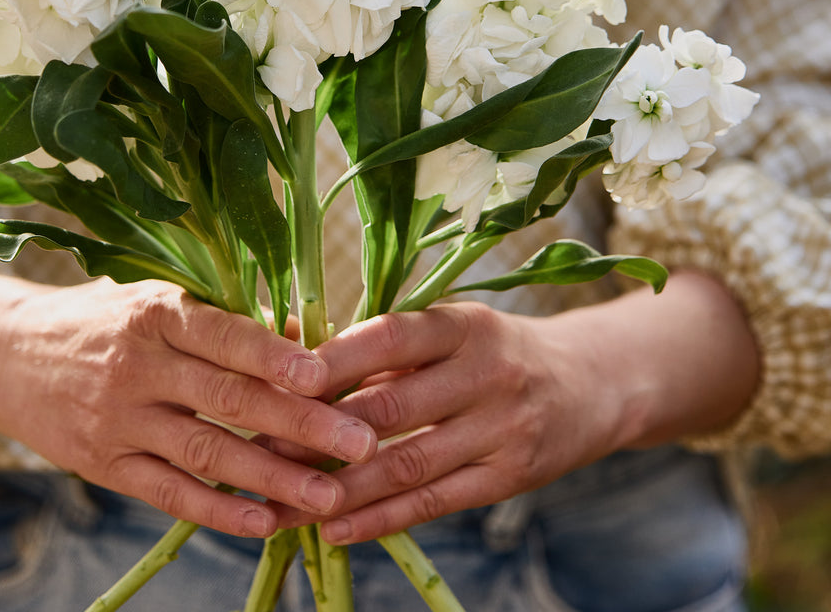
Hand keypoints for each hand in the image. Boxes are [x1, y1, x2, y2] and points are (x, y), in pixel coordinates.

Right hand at [0, 201, 376, 541]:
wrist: (3, 353)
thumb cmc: (98, 319)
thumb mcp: (155, 301)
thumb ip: (225, 320)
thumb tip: (303, 335)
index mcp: (156, 312)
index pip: (224, 334)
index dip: (275, 355)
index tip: (325, 375)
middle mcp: (138, 365)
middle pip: (228, 399)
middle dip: (298, 425)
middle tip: (359, 445)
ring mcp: (118, 419)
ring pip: (206, 454)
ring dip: (272, 478)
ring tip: (328, 496)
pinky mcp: (104, 464)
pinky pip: (168, 492)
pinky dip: (218, 511)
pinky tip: (265, 522)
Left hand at [270, 272, 758, 543]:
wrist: (593, 382)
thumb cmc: (496, 349)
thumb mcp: (450, 329)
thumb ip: (378, 342)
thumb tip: (288, 342)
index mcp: (462, 324)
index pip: (389, 338)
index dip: (333, 360)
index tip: (278, 379)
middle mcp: (486, 373)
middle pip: (392, 407)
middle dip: (320, 434)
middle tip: (260, 448)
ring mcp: (503, 429)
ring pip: (408, 465)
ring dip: (339, 488)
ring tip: (282, 501)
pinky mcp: (510, 478)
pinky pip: (435, 503)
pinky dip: (380, 519)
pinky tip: (334, 529)